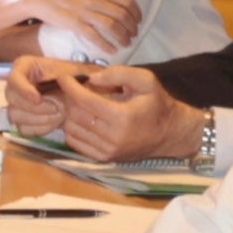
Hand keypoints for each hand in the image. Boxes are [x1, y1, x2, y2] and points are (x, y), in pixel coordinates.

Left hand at [7, 58, 200, 161]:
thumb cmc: (157, 104)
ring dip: (70, 114)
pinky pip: (75, 143)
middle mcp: (112, 137)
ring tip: (78, 103)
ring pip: (72, 129)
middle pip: (75, 114)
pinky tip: (82, 119)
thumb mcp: (146, 81)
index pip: (84, 101)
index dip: (70, 87)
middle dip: (69, 98)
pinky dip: (73, 129)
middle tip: (73, 89)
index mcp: (122, 117)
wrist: (170, 134)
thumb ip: (119, 74)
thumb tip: (91, 78)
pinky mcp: (103, 159)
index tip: (63, 77)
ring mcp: (106, 151)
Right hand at [26, 0, 145, 52]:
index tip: (138, 20)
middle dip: (132, 28)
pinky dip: (106, 45)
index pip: (127, 0)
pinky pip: (95, 36)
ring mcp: (85, 12)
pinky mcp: (75, 24)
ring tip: (126, 44)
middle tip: (133, 35)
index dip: (136, 12)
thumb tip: (113, 5)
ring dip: (123, 37)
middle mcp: (95, 0)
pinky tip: (111, 50)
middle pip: (123, 15)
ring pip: (113, 26)